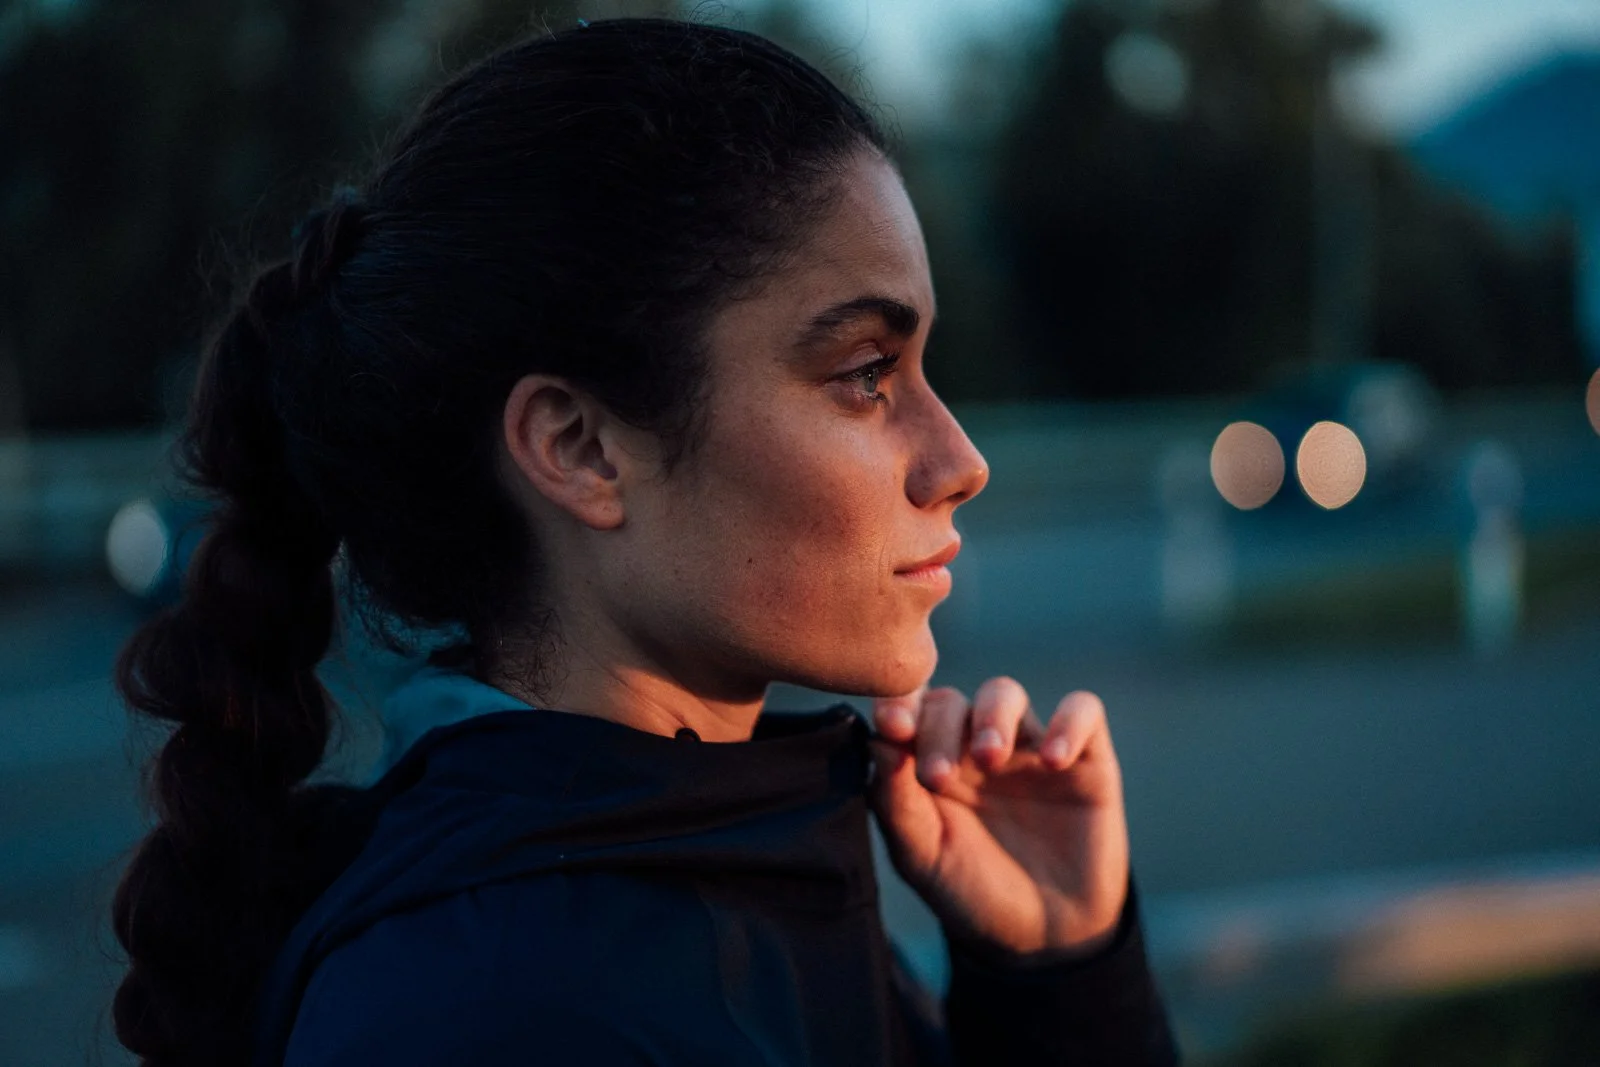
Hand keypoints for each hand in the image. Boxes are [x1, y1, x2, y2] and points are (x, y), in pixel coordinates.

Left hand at [865, 677, 1129, 963]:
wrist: (1045, 937)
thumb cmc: (972, 892)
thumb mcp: (924, 857)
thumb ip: (896, 802)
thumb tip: (877, 740)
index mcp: (927, 762)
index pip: (906, 709)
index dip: (897, 703)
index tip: (891, 725)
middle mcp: (973, 747)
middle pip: (950, 701)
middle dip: (939, 728)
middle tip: (939, 776)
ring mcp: (1028, 747)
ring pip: (1005, 693)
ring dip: (993, 716)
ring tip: (993, 759)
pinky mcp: (1085, 757)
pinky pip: (1083, 710)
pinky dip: (1069, 723)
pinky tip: (1054, 762)